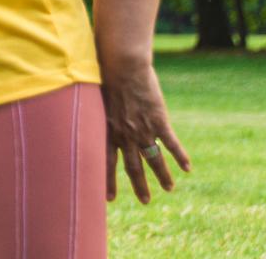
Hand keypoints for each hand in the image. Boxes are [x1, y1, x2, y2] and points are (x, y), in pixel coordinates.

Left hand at [101, 61, 190, 202]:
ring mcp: (142, 129)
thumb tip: (77, 113)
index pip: (105, 163)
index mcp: (105, 131)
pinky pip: (171, 144)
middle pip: (132, 167)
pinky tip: (187, 168)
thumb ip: (89, 111)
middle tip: (145, 201)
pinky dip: (180, 156)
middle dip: (139, 185)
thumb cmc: (102, 75)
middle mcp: (124, 135)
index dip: (108, 181)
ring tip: (168, 188)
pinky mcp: (158, 120)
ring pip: (154, 160)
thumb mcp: (90, 98)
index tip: (108, 199)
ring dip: (162, 176)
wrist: (121, 65)